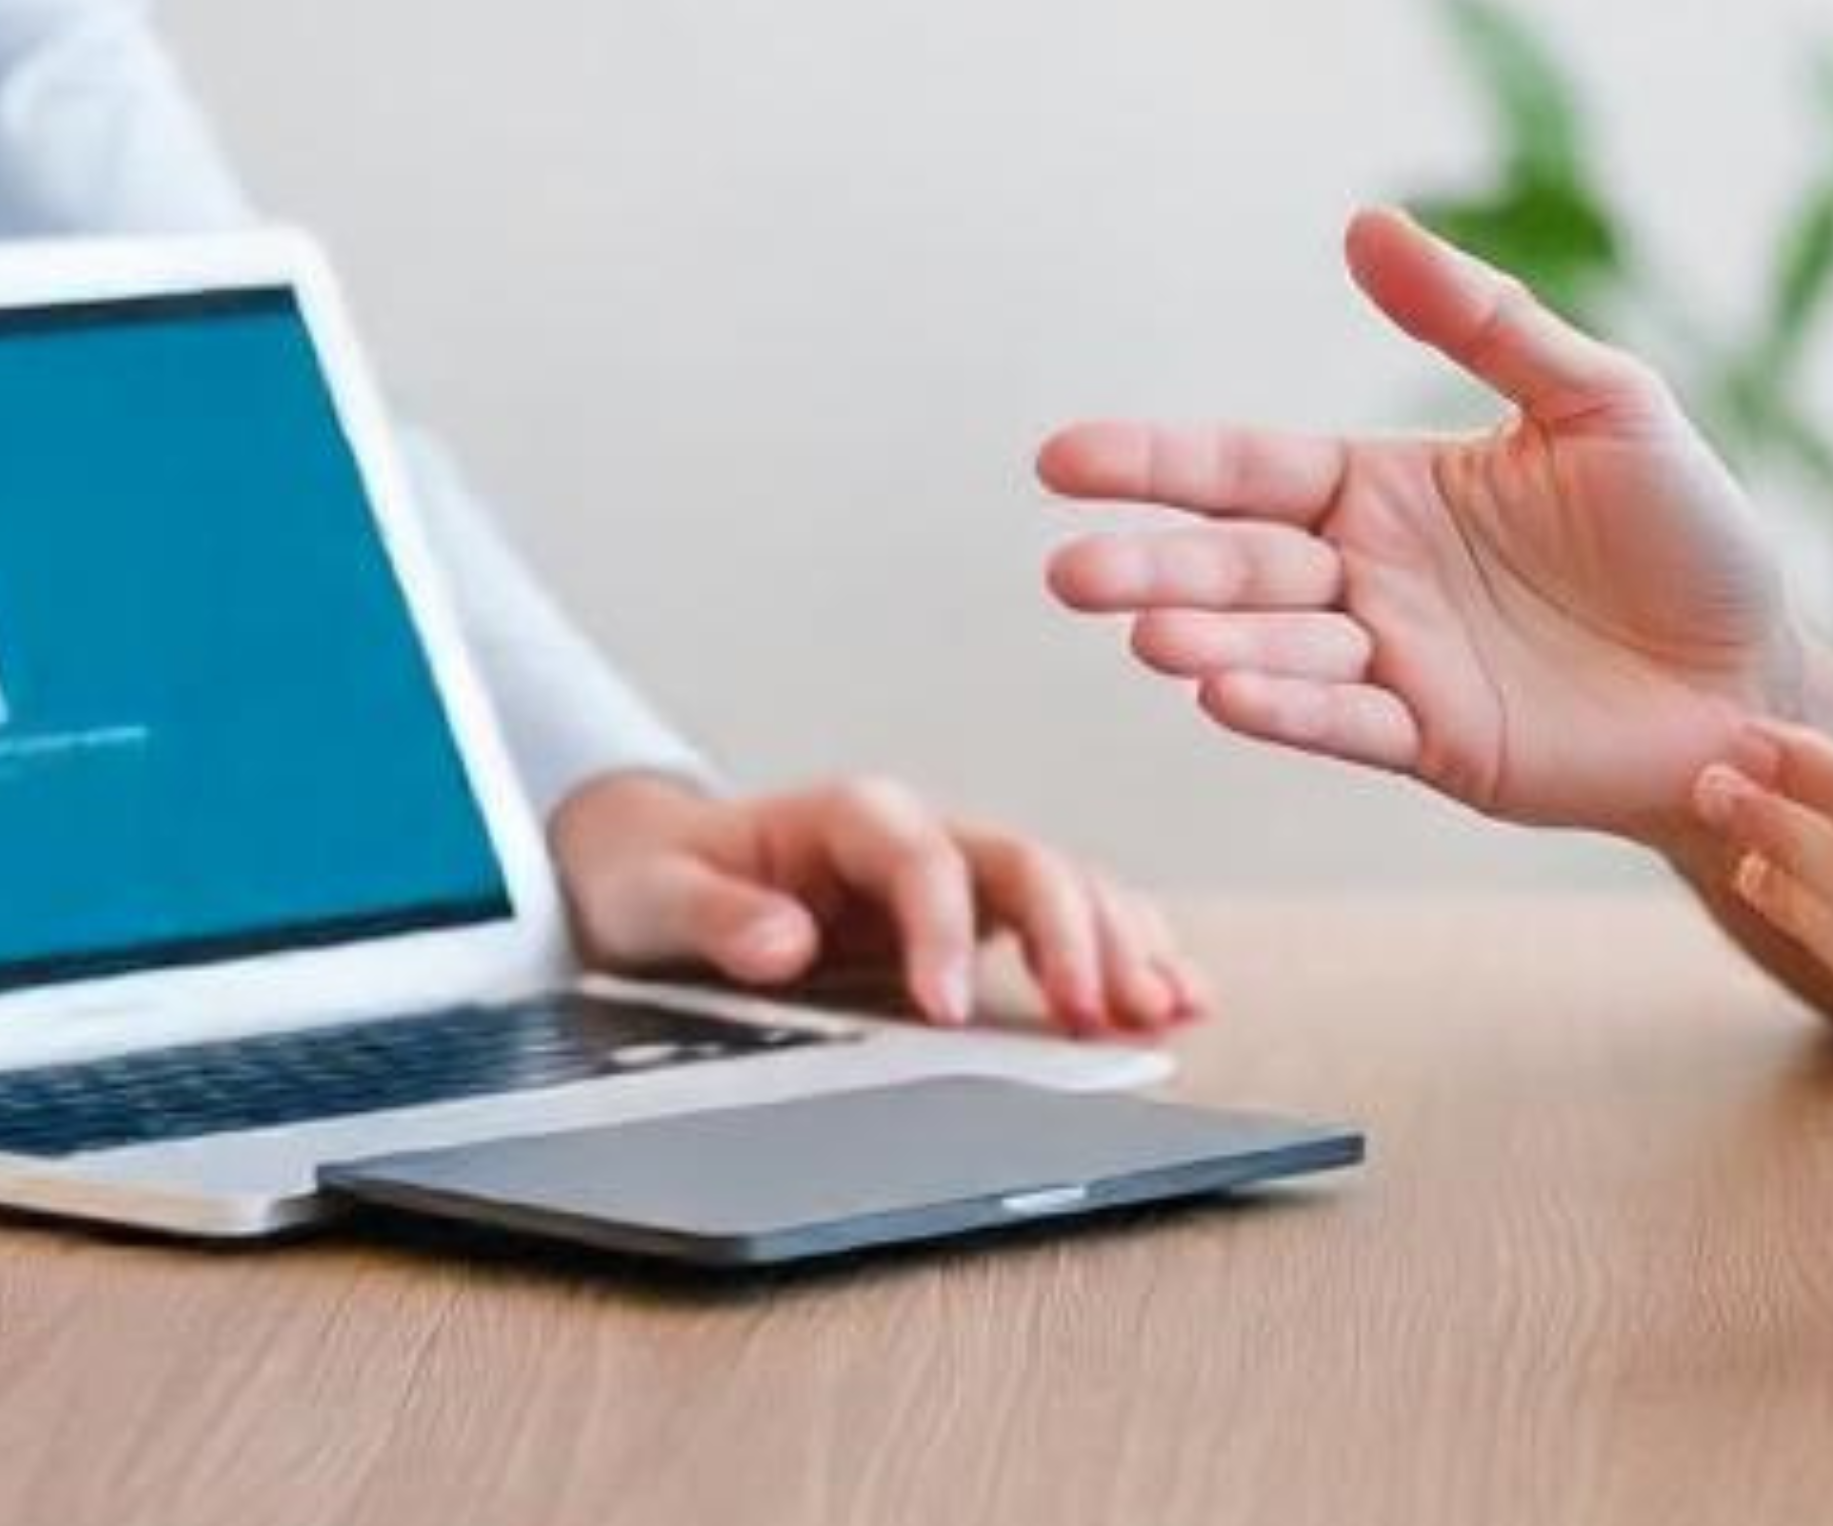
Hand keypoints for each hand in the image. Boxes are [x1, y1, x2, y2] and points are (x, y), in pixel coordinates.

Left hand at [544, 769, 1206, 1039]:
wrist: (665, 863)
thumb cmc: (662, 876)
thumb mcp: (660, 895)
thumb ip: (718, 916)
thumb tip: (784, 942)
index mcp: (850, 816)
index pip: (920, 857)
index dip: (940, 929)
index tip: (945, 1011)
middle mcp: (922, 833)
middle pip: (1022, 861)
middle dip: (1070, 933)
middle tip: (1095, 1016)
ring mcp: (960, 871)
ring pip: (1065, 887)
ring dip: (1120, 943)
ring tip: (1166, 1008)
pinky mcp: (979, 915)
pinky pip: (1070, 922)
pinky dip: (1123, 953)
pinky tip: (1171, 998)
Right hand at [1039, 208, 1807, 843]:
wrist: (1764, 672)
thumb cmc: (1689, 532)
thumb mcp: (1599, 397)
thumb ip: (1481, 319)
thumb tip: (1362, 223)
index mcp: (1389, 487)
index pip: (1248, 469)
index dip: (1157, 464)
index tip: (1058, 459)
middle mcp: (1373, 576)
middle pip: (1240, 564)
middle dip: (1152, 566)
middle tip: (1067, 571)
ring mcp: (1400, 664)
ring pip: (1279, 646)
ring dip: (1209, 643)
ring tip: (1147, 634)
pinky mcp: (1443, 743)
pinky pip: (1350, 720)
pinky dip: (1288, 708)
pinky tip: (1224, 695)